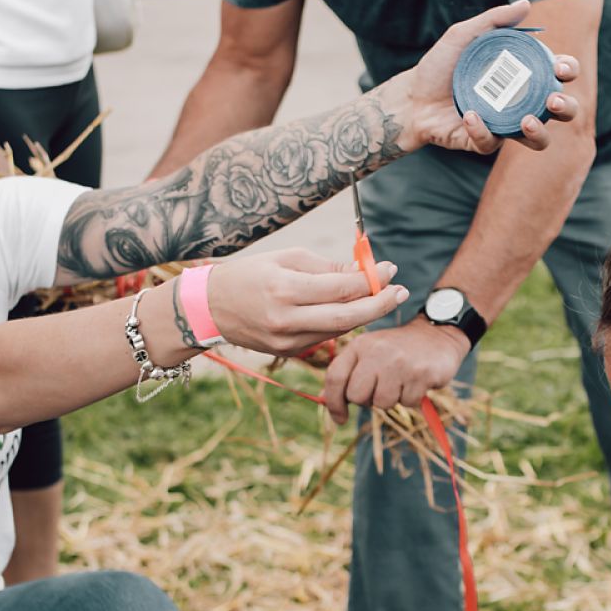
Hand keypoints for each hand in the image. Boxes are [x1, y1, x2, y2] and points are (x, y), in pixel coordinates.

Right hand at [204, 248, 405, 356]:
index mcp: (285, 288)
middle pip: (347, 317)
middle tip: (401, 291)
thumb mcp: (286, 258)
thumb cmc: (249, 274)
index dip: (371, 279)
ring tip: (381, 297)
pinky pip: (324, 337)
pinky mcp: (286, 352)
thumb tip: (363, 271)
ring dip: (364, 314)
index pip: (340, 287)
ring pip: (339, 329)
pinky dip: (341, 324)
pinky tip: (351, 310)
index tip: (390, 268)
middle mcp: (286, 318)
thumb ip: (326, 268)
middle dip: (380, 304)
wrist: (209, 307)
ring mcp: (286, 340)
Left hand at [317, 316, 468, 425]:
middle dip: (368, 400)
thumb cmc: (397, 349)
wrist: (437, 333)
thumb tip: (325, 399)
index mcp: (359, 345)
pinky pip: (408, 402)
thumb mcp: (369, 353)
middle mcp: (376, 351)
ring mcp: (399, 362)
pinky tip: (417, 381)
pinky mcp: (421, 373)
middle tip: (381, 389)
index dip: (333, 403)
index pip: (335, 377)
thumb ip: (348, 373)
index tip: (340, 418)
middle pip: (356, 395)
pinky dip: (412, 398)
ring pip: (382, 403)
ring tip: (401, 382)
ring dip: (392, 399)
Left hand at [383, 1, 583, 154]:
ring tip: (527, 120)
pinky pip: (492, 143)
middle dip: (566, 106)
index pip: (557, 74)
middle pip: (561, 110)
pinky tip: (469, 115)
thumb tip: (526, 4)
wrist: (411, 96)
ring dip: (540, 132)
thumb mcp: (463, 35)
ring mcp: (505, 125)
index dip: (568, 70)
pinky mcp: (484, 142)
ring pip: (539, 140)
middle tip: (552, 99)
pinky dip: (482, 130)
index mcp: (522, 76)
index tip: (560, 67)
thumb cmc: (440, 66)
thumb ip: (494, 20)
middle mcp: (520, 103)